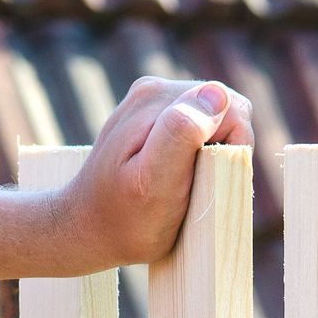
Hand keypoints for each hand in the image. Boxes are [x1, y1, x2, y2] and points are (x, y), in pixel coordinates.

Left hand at [46, 77, 253, 273]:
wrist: (86, 228)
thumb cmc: (125, 218)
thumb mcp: (155, 182)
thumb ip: (182, 133)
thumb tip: (216, 94)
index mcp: (160, 99)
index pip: (231, 109)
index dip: (231, 149)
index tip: (207, 181)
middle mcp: (157, 89)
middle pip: (226, 109)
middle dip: (223, 149)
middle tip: (196, 187)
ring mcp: (154, 101)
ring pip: (216, 119)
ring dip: (212, 153)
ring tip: (185, 185)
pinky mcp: (154, 117)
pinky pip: (199, 127)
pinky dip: (199, 154)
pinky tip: (177, 178)